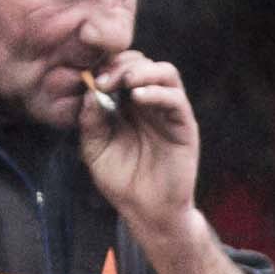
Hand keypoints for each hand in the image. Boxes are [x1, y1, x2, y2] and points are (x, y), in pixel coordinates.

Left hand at [75, 47, 201, 240]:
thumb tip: (90, 90)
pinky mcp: (184, 126)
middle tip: (105, 79)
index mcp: (127, 104)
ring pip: (165, 72)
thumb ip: (91, 120)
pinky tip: (139, 98)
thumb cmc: (121, 181)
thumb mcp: (94, 148)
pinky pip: (176, 99)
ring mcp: (169, 113)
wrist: (145, 211)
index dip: (106, 66)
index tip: (90, 78)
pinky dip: (158, 92)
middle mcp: (150, 103)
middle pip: (143, 62)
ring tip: (125, 82)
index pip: (121, 68)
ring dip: (143, 71)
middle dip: (121, 65)